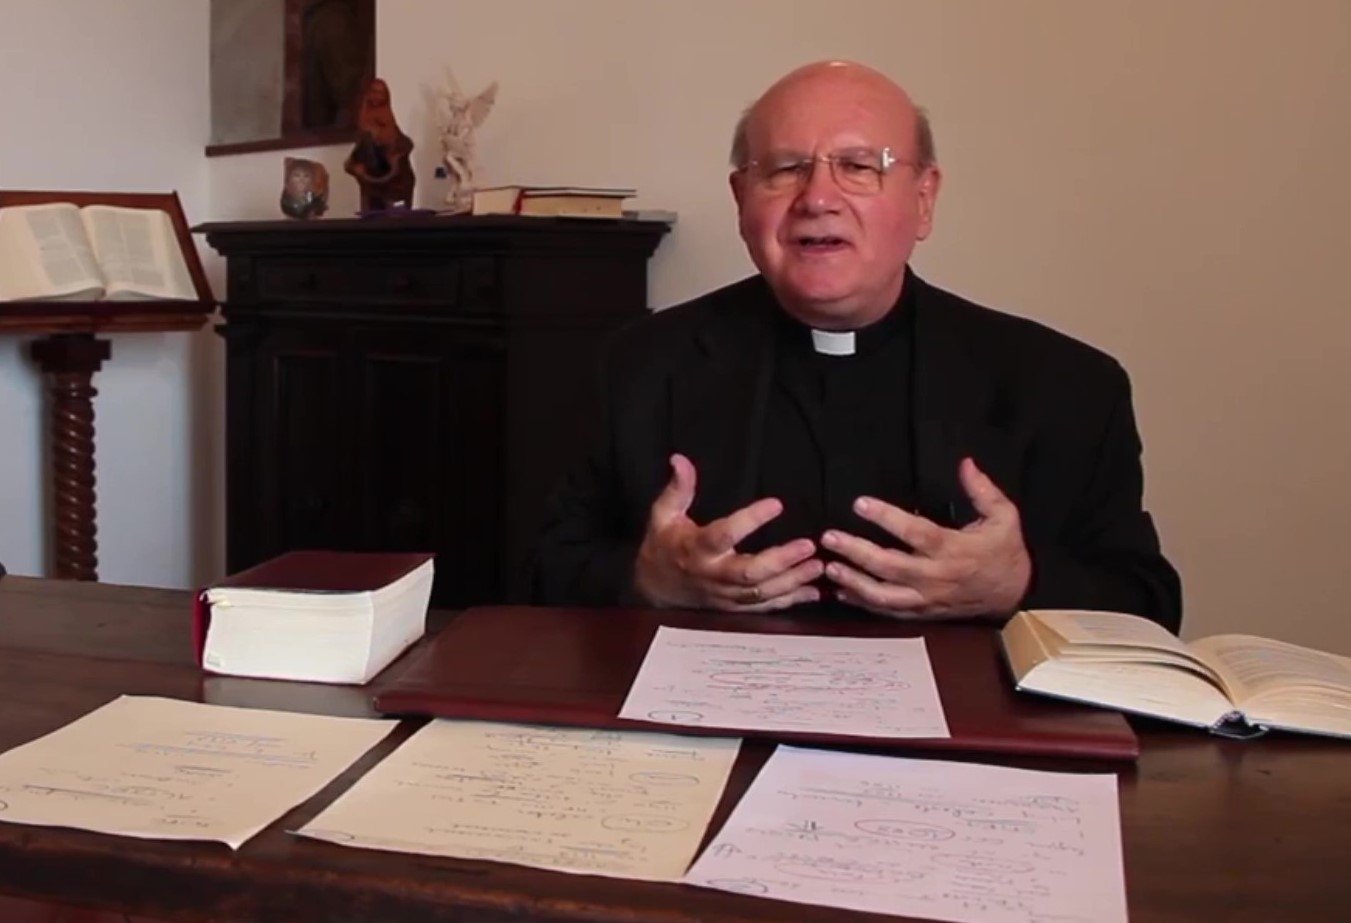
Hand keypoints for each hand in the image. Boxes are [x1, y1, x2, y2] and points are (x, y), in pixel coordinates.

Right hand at [633, 454, 822, 610]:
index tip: (777, 503)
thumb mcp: (663, 514)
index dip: (750, 520)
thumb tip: (680, 459)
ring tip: (818, 566)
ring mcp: (725, 596)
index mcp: (696, 549)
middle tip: (808, 545)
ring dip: (792, 581)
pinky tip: (813, 592)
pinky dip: (790, 601)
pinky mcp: (734, 608)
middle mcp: (713, 575)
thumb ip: (678, 489)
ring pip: (762, 593)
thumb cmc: (663, 545)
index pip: (724, 535)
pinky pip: (764, 608)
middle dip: (781, 561)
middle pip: (749, 573)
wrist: (655, 588)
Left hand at [821, 458, 1030, 618]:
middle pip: (890, 566)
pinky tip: (842, 592)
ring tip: (830, 568)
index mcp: (954, 549)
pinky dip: (864, 603)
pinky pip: (889, 611)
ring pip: (884, 595)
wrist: (1014, 595)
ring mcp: (927, 598)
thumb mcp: (1004, 516)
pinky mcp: (923, 612)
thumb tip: (965, 463)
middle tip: (829, 538)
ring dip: (854, 582)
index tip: (860, 503)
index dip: (887, 518)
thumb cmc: (1005, 551)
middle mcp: (936, 576)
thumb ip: (982, 490)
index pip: (915, 533)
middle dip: (857, 552)